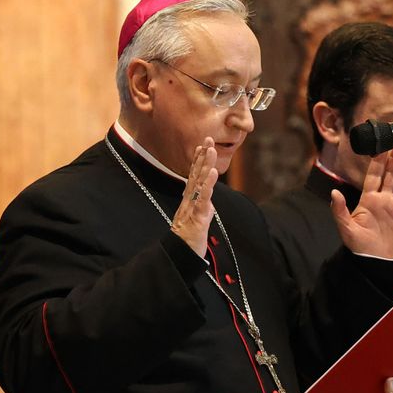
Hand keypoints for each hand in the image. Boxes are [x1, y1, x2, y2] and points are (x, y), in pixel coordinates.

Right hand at [171, 138, 218, 256]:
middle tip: (207, 138)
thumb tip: (209, 205)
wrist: (180, 254)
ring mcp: (192, 206)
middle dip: (202, 156)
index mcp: (190, 200)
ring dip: (205, 165)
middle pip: (196, 174)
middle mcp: (189, 199)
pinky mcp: (197, 216)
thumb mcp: (198, 220)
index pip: (194, 176)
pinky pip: (203, 198)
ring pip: (199, 182)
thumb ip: (203, 210)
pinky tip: (212, 173)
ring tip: (211, 150)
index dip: (198, 160)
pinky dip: (207, 184)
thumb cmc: (189, 238)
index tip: (202, 145)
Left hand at [331, 149, 392, 259]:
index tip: (381, 148)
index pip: (374, 176)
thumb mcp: (346, 228)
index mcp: (369, 199)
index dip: (378, 162)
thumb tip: (333, 193)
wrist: (378, 262)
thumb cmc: (360, 246)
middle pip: (391, 175)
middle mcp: (384, 199)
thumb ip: (339, 210)